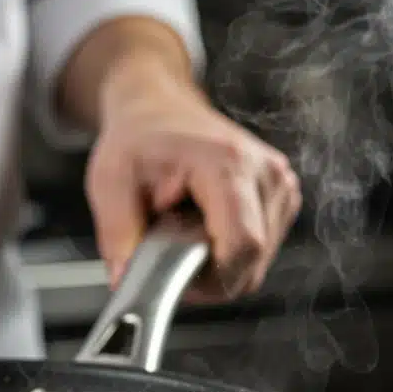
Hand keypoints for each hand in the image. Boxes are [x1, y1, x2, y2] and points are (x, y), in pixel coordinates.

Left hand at [85, 76, 301, 302]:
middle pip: (251, 263)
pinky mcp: (283, 197)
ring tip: (184, 231)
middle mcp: (266, 172)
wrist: (160, 109)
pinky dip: (229, 252)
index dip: (209, 279)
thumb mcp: (110, 182)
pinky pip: (260, 251)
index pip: (243, 246)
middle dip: (206, 274)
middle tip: (168, 253)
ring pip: (256, 263)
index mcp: (228, 163)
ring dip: (217, 263)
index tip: (175, 279)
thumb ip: (117, 233)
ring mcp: (280, 184)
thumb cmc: (138, 140)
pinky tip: (203, 227)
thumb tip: (125, 281)